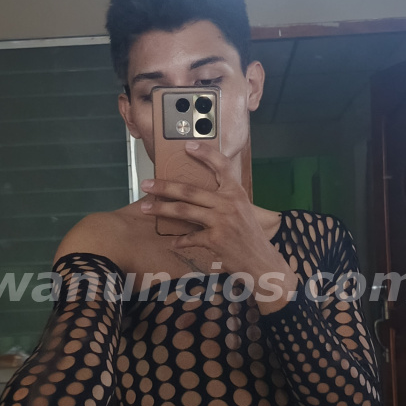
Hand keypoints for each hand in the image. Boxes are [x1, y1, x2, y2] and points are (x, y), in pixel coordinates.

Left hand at [140, 143, 297, 292]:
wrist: (261, 261)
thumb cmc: (249, 235)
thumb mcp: (242, 210)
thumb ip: (224, 200)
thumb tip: (198, 195)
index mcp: (236, 193)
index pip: (222, 166)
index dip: (205, 153)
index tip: (188, 145)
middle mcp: (228, 203)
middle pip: (189, 191)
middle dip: (164, 187)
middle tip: (146, 184)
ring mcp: (221, 221)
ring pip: (183, 211)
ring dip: (161, 208)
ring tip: (145, 207)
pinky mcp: (215, 240)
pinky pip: (190, 237)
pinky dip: (180, 240)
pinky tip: (173, 241)